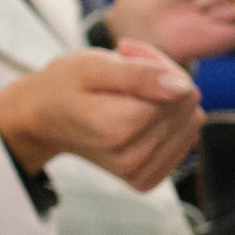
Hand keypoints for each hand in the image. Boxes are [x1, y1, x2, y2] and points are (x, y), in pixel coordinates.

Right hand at [0, 40, 202, 189]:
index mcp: (116, 128)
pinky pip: (185, 142)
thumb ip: (138, 74)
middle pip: (187, 107)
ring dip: (169, 101)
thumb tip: (183, 88)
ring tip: (131, 92)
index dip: (158, 65)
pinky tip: (140, 115)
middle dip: (165, 81)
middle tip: (126, 72)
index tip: (127, 55)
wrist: (41, 119)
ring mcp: (139, 173)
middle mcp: (130, 159)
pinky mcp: (145, 180)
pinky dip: (168, 123)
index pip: (178, 92)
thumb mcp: (92, 65)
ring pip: (192, 124)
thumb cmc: (64, 86)